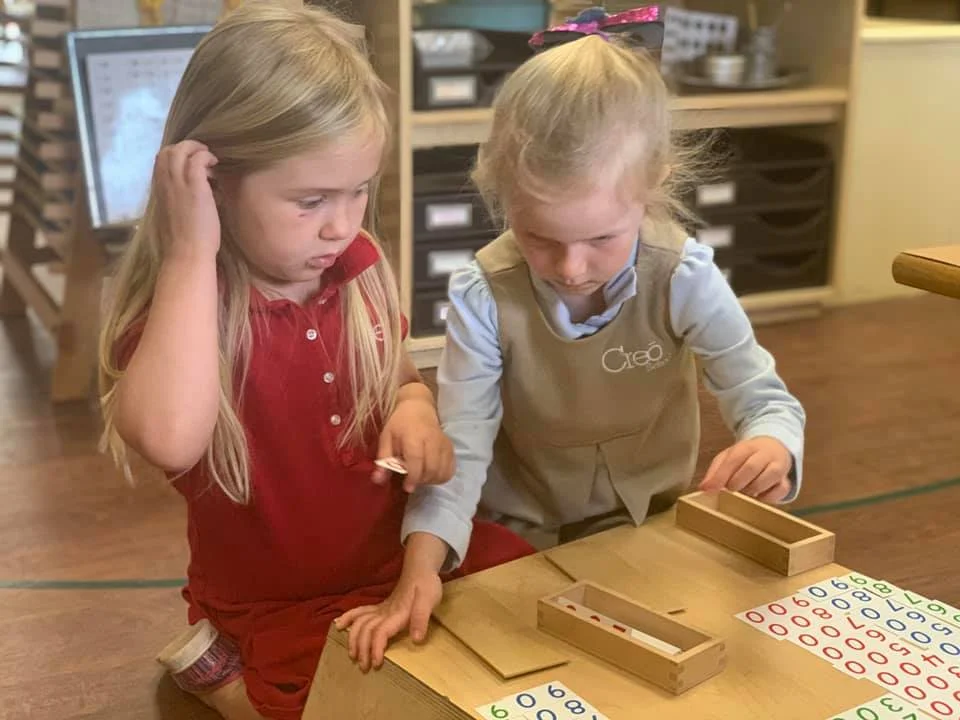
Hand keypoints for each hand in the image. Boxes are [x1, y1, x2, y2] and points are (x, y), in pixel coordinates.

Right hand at [154, 140, 220, 261]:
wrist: (187, 253)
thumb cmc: (183, 243)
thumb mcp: (175, 217)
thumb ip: (178, 203)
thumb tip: (192, 196)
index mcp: (158, 191)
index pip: (160, 162)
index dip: (175, 158)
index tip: (191, 164)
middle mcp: (164, 183)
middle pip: (167, 151)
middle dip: (185, 148)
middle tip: (202, 155)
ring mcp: (177, 182)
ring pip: (180, 150)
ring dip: (196, 149)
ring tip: (210, 157)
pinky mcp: (194, 184)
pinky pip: (198, 158)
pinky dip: (207, 156)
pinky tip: (215, 165)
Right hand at [333, 565, 441, 671]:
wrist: (420, 569)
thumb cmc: (427, 585)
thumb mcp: (430, 600)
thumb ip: (422, 618)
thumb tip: (416, 639)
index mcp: (397, 613)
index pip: (380, 632)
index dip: (375, 648)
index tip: (376, 664)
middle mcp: (385, 612)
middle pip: (366, 630)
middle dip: (362, 649)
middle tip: (363, 667)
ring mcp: (380, 608)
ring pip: (359, 622)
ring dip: (353, 639)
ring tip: (352, 655)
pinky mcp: (379, 607)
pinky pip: (359, 612)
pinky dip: (348, 618)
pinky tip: (339, 625)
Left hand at [373, 394, 453, 492]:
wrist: (419, 408)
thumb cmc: (400, 424)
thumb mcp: (386, 438)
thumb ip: (383, 460)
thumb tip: (377, 480)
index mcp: (413, 436)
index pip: (417, 460)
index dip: (413, 477)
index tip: (407, 487)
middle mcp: (432, 440)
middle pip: (432, 468)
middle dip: (421, 480)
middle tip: (412, 480)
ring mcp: (444, 444)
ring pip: (443, 471)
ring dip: (432, 480)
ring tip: (421, 477)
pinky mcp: (451, 448)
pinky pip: (451, 469)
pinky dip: (442, 476)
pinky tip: (432, 474)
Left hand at [699, 436, 792, 503]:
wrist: (773, 448)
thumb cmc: (746, 457)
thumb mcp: (727, 458)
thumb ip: (715, 472)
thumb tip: (704, 488)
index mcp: (747, 447)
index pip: (734, 459)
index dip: (721, 475)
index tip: (710, 489)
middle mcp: (764, 454)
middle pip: (751, 467)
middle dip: (737, 482)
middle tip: (729, 491)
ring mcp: (778, 467)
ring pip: (768, 478)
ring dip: (752, 490)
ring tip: (743, 494)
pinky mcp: (786, 480)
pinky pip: (780, 490)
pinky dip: (768, 497)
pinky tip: (758, 498)